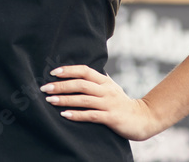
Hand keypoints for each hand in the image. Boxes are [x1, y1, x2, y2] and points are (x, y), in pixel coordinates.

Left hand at [40, 65, 160, 140]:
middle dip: (61, 85)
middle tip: (45, 88)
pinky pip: (91, 115)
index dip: (68, 70)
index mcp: (105, 81)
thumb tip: (87, 70)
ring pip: (83, 99)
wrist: (144, 119)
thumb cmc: (124, 103)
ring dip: (65, 99)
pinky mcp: (111, 118)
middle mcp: (106, 90)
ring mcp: (109, 104)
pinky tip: (65, 114)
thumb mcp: (112, 87)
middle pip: (81, 84)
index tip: (53, 72)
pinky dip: (77, 114)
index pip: (84, 70)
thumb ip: (99, 79)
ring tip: (50, 100)